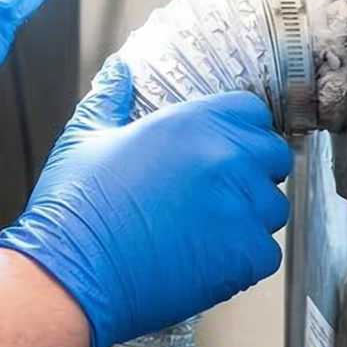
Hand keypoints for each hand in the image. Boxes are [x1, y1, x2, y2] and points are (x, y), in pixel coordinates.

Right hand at [0, 64, 292, 346]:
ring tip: (210, 232)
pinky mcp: (245, 256)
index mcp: (191, 124)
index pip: (251, 113)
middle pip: (273, 158)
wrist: (73, 274)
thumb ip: (110, 99)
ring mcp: (240, 208)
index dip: (241, 131)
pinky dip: (246, 260)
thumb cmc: (74, 209)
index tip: (228, 149)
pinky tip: (209, 260)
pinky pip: (267, 253)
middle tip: (220, 194)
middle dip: (254, 173)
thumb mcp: (86, 138)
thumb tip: (118, 73)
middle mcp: (225, 160)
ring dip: (251, 218)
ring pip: (273, 208)